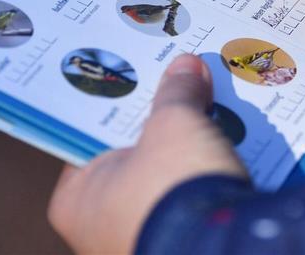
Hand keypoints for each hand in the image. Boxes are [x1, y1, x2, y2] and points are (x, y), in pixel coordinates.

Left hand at [48, 55, 245, 253]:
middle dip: (156, 128)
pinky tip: (227, 149)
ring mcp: (139, 242)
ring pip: (162, 182)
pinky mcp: (180, 248)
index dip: (115, 104)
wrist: (227, 252)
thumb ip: (177, 93)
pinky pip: (188, 204)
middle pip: (129, 158)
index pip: (88, 137)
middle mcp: (99, 228)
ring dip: (184, 154)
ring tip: (209, 111)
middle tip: (176, 86)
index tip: (135, 75)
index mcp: (76, 200)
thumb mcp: (175, 123)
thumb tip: (187, 68)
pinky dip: (202, 181)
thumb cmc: (172, 190)